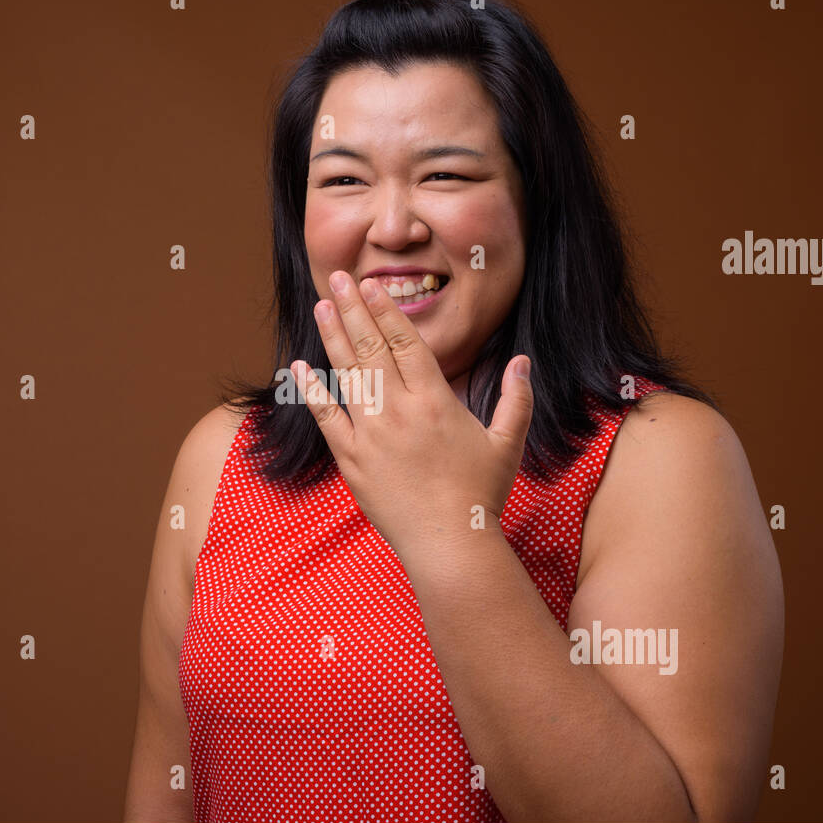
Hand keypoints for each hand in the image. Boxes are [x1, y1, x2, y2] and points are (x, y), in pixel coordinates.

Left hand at [291, 270, 534, 562]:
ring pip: (347, 374)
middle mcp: (399, 411)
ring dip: (333, 337)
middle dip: (354, 309)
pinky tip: (301, 367)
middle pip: (371, 348)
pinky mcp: (351, 460)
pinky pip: (326, 418)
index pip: (406, 343)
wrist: (450, 544)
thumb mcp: (508, 442)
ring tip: (322, 305)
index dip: (387, 311)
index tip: (372, 286)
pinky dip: (313, 391)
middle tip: (340, 278)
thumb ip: (516, 398)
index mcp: (435, 401)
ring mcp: (370, 435)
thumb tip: (522, 361)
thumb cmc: (482, 494)